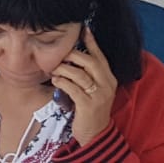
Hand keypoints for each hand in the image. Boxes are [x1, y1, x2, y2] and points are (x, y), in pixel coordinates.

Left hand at [55, 26, 116, 144]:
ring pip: (79, 74)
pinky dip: (61, 82)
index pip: (100, 56)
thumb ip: (87, 74)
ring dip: (63, 69)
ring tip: (54, 70)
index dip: (91, 42)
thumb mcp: (93, 89)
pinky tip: (56, 81)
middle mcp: (107, 85)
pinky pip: (72, 88)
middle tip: (58, 55)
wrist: (96, 133)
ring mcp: (99, 95)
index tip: (83, 28)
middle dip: (72, 55)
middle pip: (89, 62)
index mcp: (109, 79)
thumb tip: (72, 55)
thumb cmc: (90, 108)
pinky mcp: (88, 105)